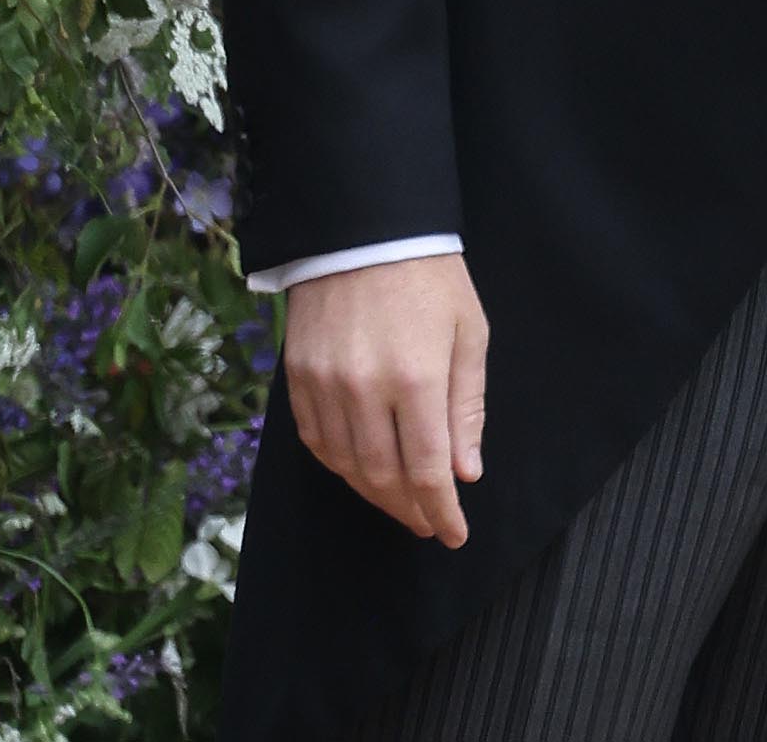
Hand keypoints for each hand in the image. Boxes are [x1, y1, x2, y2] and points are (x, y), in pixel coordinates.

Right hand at [282, 252, 489, 545]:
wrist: (365, 230)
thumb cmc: (431, 278)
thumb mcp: (469, 334)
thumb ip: (466, 407)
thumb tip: (465, 472)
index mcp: (417, 378)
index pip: (428, 470)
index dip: (441, 510)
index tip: (454, 534)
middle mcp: (364, 390)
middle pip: (383, 477)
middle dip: (409, 510)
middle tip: (430, 525)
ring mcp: (324, 385)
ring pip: (346, 466)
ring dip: (375, 495)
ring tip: (401, 505)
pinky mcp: (296, 378)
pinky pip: (316, 441)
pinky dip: (339, 466)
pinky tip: (361, 472)